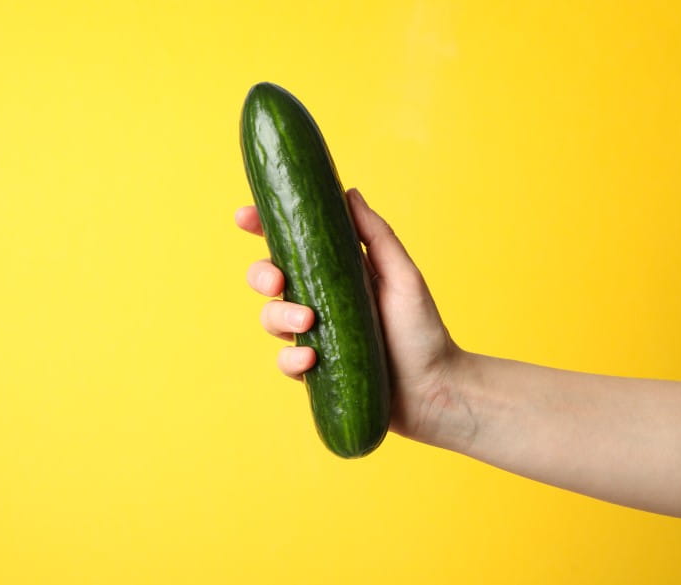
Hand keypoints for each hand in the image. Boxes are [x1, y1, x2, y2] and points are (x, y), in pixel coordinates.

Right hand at [236, 188, 468, 446]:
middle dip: (262, 275)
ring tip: (308, 321)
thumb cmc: (423, 330)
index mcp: (335, 272)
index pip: (291, 244)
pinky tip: (312, 357)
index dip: (262, 228)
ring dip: (280, 317)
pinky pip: (286, 362)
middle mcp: (319, 300)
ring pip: (270, 318)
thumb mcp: (402, 275)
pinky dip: (292, 358)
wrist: (435, 388)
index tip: (245, 217)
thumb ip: (376, 235)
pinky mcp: (315, 370)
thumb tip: (348, 192)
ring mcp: (314, 335)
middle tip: (278, 281)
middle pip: (267, 278)